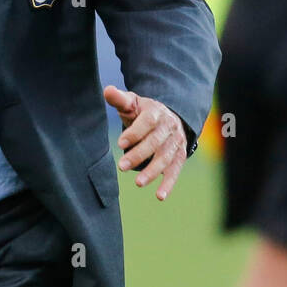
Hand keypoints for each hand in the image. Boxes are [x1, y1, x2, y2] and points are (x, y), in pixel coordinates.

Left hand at [103, 85, 186, 201]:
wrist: (168, 117)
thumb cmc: (142, 112)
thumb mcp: (132, 103)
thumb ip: (119, 99)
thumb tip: (106, 90)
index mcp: (156, 112)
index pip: (147, 122)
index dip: (135, 132)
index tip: (120, 143)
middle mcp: (169, 127)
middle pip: (155, 142)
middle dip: (139, 155)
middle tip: (122, 166)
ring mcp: (176, 143)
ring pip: (165, 158)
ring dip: (152, 171)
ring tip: (137, 183)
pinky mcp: (180, 157)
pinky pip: (175, 171)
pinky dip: (168, 184)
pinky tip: (159, 196)